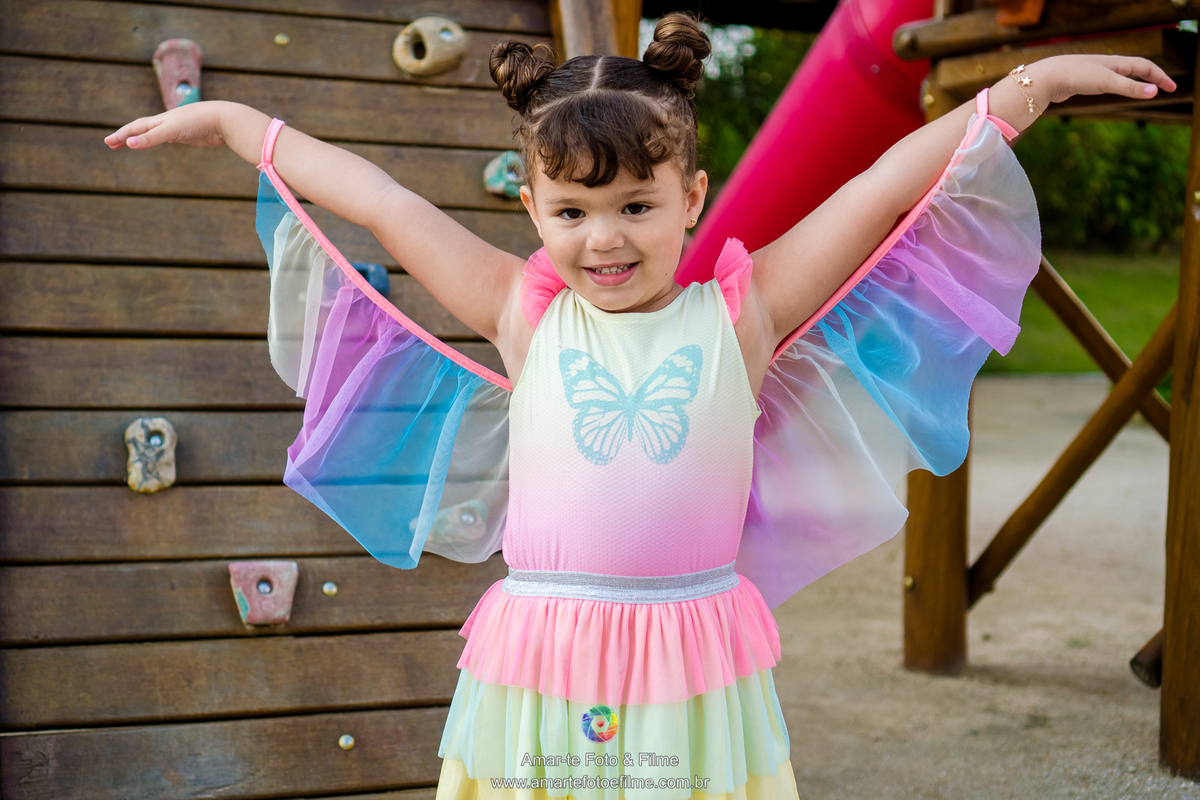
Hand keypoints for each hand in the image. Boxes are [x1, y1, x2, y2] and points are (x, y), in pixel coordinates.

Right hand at [104, 100, 228, 149]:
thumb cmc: (199, 121)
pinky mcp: (192, 135)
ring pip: (156, 133)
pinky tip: (165, 141)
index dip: (121, 135)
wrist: (225, 119)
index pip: (136, 128)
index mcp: (162, 120)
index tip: (107, 142)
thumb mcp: (172, 130)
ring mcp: (180, 128)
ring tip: (133, 142)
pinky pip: (172, 137)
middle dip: (126, 137)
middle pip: (142, 129)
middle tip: (111, 144)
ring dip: (142, 137)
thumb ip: (152, 138)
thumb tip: (129, 145)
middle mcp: (168, 122)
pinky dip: (162, 139)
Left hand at [1036, 54, 1175, 104]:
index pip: (1145, 67)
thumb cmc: (1077, 76)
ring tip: (1144, 90)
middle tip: (1165, 89)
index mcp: (1116, 63)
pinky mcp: (1082, 82)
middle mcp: (1107, 65)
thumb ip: (1130, 87)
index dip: (1160, 77)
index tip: (1172, 89)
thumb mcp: (1107, 82)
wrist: (1046, 77)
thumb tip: (1154, 93)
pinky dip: (1117, 86)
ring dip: (1135, 81)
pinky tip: (1111, 91)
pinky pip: (1105, 83)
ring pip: (1120, 75)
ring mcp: (1094, 73)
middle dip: (1152, 78)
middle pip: (1136, 69)